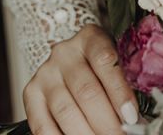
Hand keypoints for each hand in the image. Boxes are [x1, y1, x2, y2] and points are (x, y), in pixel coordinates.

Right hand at [24, 24, 138, 134]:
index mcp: (90, 38)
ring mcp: (45, 74)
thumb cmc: (99, 62)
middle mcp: (64, 53)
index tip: (131, 117)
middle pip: (86, 91)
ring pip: (66, 111)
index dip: (120, 92)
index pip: (105, 61)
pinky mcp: (30, 94)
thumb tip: (132, 117)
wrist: (70, 58)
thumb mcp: (115, 58)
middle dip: (106, 121)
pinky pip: (43, 125)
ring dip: (87, 133)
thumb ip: (124, 81)